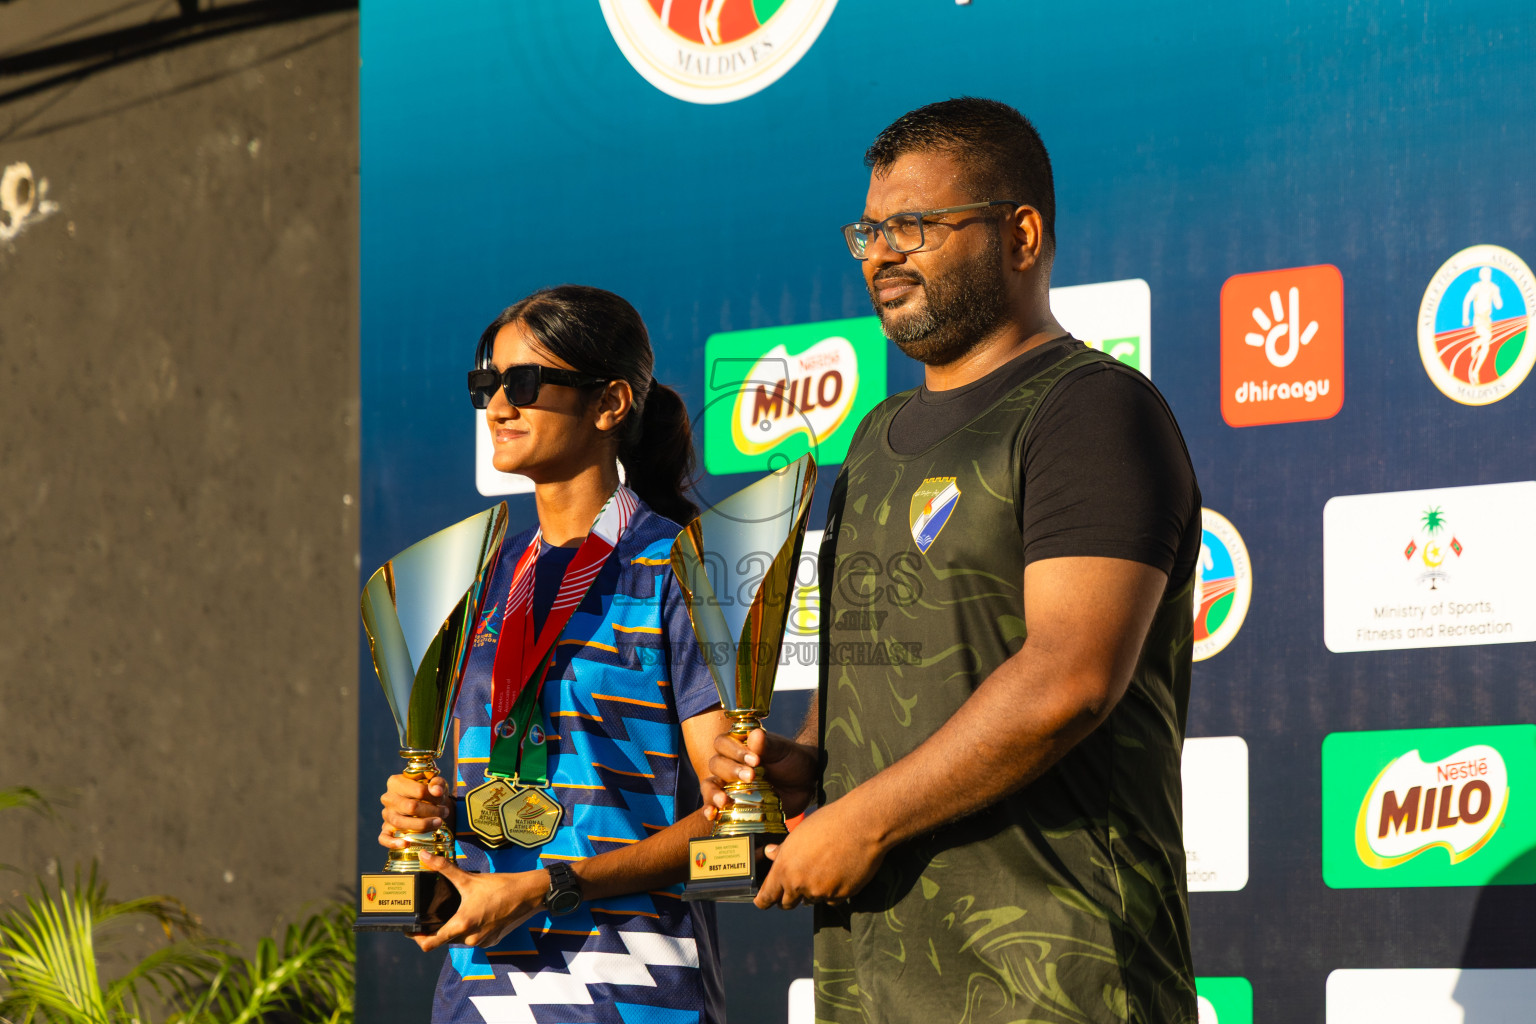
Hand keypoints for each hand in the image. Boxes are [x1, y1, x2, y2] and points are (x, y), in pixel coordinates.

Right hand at [379, 774, 452, 851]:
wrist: (424, 804)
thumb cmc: (429, 792)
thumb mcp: (435, 783)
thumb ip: (437, 783)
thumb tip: (437, 791)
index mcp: (396, 782)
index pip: (419, 790)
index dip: (434, 797)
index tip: (442, 799)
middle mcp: (388, 798)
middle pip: (410, 807)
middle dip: (431, 811)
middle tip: (445, 812)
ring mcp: (386, 815)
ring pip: (400, 823)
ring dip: (422, 825)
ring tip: (438, 823)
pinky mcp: (385, 830)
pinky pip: (384, 838)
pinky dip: (393, 842)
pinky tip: (405, 844)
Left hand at [411, 854, 547, 951]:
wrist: (528, 894)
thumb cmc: (499, 886)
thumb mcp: (469, 878)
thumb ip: (444, 868)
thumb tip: (424, 855)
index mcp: (461, 925)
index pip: (430, 944)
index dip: (417, 938)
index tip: (411, 930)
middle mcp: (470, 938)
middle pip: (445, 940)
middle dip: (438, 929)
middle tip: (434, 914)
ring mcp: (483, 942)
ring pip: (461, 939)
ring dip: (456, 929)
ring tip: (457, 911)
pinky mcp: (493, 941)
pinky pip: (475, 939)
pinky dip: (472, 930)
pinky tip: (477, 914)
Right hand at [702, 728, 817, 821]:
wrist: (804, 783)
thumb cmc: (791, 760)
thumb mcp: (782, 751)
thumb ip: (768, 745)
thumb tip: (756, 735)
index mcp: (737, 745)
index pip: (723, 743)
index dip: (735, 751)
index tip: (755, 760)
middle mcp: (728, 763)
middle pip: (716, 764)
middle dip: (731, 771)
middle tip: (751, 777)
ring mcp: (727, 784)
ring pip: (709, 785)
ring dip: (713, 793)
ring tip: (723, 800)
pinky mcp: (730, 803)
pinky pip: (714, 806)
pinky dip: (710, 809)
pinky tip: (712, 815)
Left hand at [753, 798, 886, 909]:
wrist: (861, 825)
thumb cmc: (829, 823)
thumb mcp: (799, 833)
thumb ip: (783, 850)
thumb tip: (769, 853)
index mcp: (785, 869)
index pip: (767, 897)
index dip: (764, 900)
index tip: (764, 901)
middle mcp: (800, 884)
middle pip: (787, 903)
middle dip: (789, 897)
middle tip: (795, 886)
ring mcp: (821, 892)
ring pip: (811, 899)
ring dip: (813, 890)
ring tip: (824, 867)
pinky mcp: (840, 896)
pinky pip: (831, 899)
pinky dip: (832, 891)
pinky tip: (839, 872)